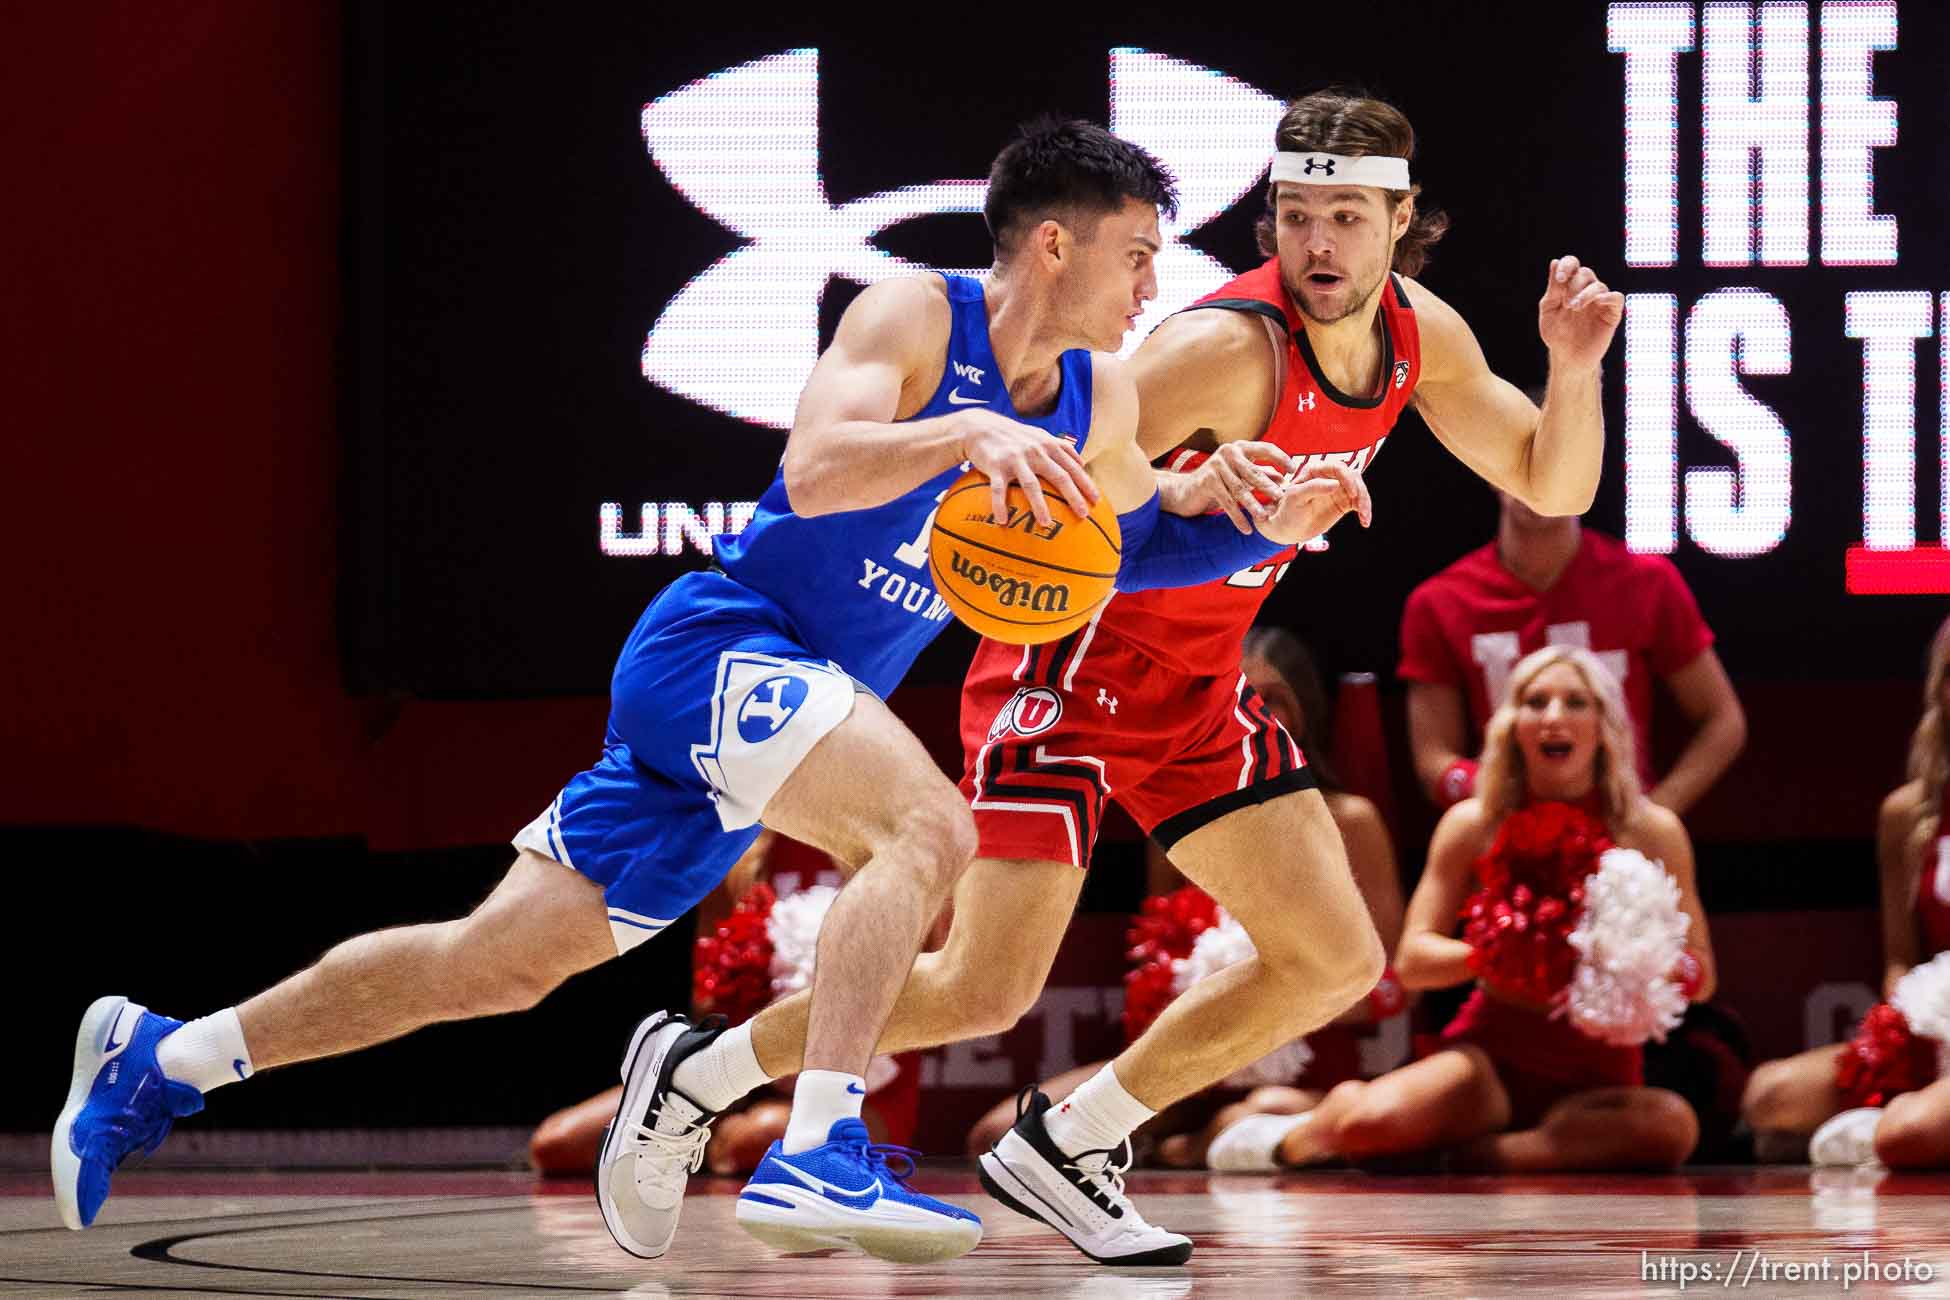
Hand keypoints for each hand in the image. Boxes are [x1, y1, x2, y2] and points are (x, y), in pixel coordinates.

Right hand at [954, 410, 1098, 527]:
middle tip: (1083, 515)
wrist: (980, 427)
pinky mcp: (996, 466)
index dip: (1086, 483)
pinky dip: (1000, 506)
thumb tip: (1082, 463)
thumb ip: (1060, 447)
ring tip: (1046, 524)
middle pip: (1059, 476)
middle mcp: (1035, 451)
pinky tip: (1002, 522)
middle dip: (1073, 496)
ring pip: (1031, 485)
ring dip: (1039, 506)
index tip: (1096, 500)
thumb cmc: (1014, 436)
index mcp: (1048, 445)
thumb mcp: (1039, 436)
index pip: (1073, 466)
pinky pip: (999, 490)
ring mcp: (1016, 459)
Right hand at [1169, 441, 1296, 533]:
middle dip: (1268, 486)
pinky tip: (1246, 529)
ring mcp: (1216, 466)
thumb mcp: (1239, 477)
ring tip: (1264, 517)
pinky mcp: (1207, 481)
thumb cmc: (1216, 483)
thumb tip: (1283, 478)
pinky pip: (1227, 503)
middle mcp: (1228, 452)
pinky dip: (1237, 517)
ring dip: (1254, 505)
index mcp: (1239, 448)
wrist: (1184, 492)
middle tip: (1281, 498)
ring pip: (1240, 489)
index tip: (1294, 470)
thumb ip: (1259, 475)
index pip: (1265, 448)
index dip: (1281, 458)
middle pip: (1253, 471)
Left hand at [1256, 461, 1370, 544]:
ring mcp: (1338, 489)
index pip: (1337, 467)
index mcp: (1315, 470)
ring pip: (1359, 489)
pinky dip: (1365, 511)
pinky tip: (1365, 521)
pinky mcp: (1344, 502)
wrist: (1288, 528)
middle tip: (1361, 508)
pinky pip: (1359, 503)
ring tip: (1365, 519)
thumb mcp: (1295, 498)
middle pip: (1353, 477)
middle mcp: (1329, 477)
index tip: (1352, 492)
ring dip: (1365, 502)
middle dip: (1360, 491)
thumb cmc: (1287, 510)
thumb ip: (1314, 487)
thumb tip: (1335, 483)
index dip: (1348, 478)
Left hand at [1536, 255, 1624, 371]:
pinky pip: (1616, 297)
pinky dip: (1607, 297)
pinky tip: (1596, 303)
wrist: (1567, 356)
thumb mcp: (1549, 309)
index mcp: (1569, 285)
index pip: (1572, 263)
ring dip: (1585, 294)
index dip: (1567, 266)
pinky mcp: (1612, 312)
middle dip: (1573, 285)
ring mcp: (1600, 300)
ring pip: (1598, 285)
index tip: (1560, 279)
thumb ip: (1553, 288)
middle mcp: (1586, 289)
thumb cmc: (1557, 333)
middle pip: (1585, 273)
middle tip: (1566, 304)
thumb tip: (1554, 262)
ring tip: (1574, 308)